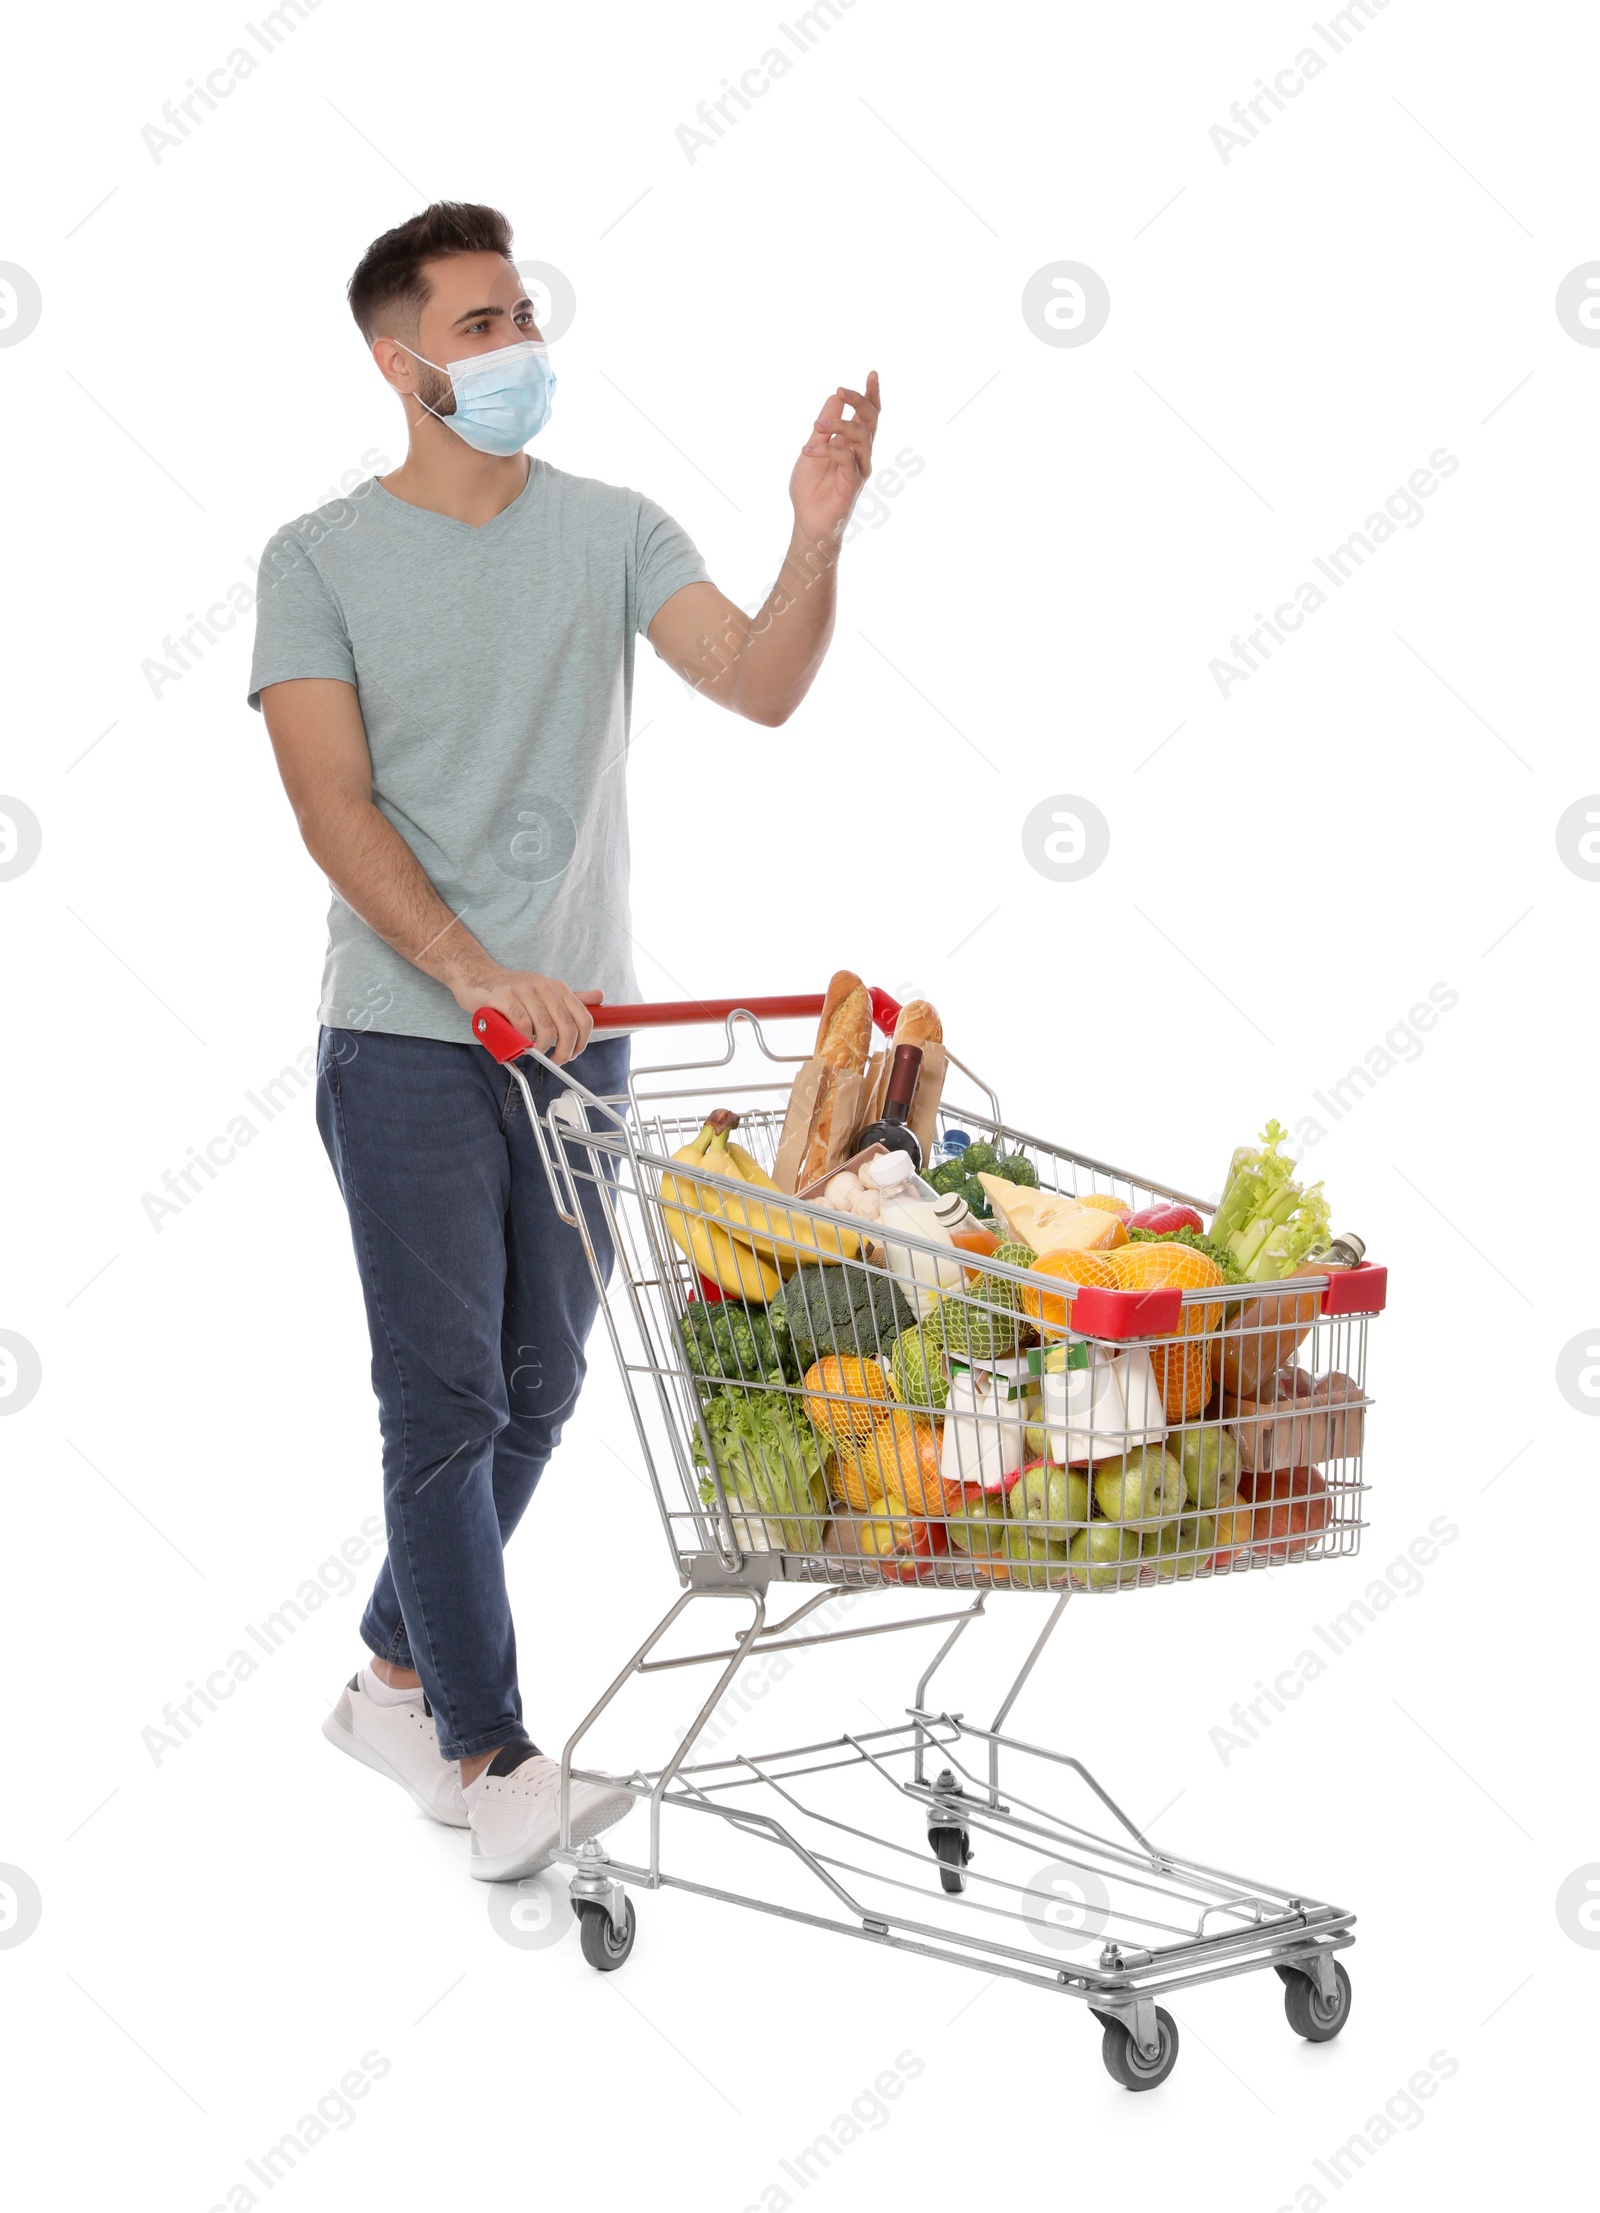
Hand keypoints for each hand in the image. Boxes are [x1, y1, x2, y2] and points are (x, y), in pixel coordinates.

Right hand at [451, 964, 602, 1063]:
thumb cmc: (511, 990)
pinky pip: (521, 1026)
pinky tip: (518, 1043)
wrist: (476, 974)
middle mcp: (544, 987)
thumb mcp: (544, 991)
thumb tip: (600, 996)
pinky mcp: (505, 997)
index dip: (582, 1042)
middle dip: (564, 1052)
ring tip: (533, 1051)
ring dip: (541, 1049)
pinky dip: (522, 1041)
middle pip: (567, 1028)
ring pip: (545, 1030)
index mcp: (558, 988)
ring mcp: (524, 991)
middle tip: (555, 1061)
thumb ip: (570, 998)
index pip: (584, 1018)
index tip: (573, 1054)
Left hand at [788, 372, 878, 545]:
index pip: (868, 415)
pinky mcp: (854, 483)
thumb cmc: (810, 488)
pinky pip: (846, 457)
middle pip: (871, 420)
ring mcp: (860, 468)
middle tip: (841, 390)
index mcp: (852, 444)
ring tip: (816, 425)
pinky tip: (808, 449)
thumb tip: (835, 396)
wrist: (806, 521)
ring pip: (861, 435)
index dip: (872, 395)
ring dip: (838, 424)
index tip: (873, 373)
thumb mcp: (813, 447)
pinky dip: (827, 449)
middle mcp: (861, 454)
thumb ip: (826, 425)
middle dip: (859, 401)